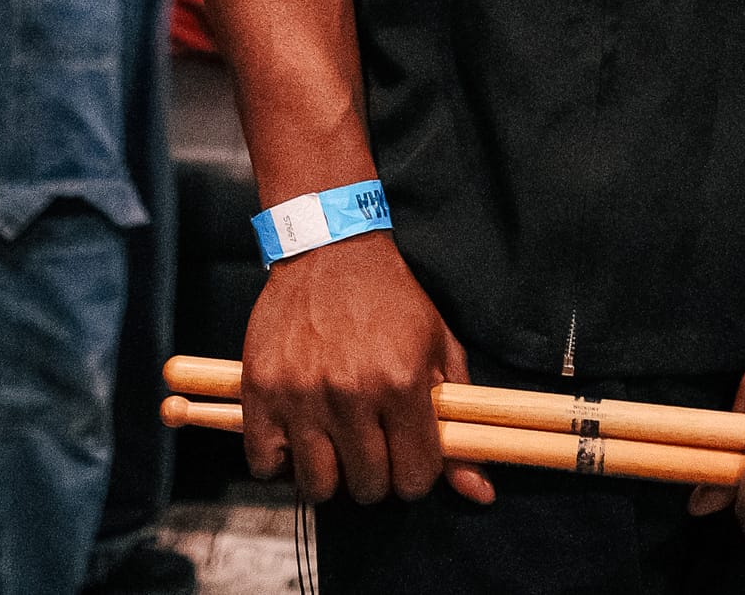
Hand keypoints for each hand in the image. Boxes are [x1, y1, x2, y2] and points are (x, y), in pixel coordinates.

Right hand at [239, 231, 493, 508]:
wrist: (331, 249)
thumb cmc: (390, 299)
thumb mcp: (437, 347)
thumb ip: (459, 423)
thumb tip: (482, 494)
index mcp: (401, 381)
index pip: (414, 478)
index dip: (415, 474)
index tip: (407, 455)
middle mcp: (351, 392)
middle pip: (367, 488)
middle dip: (375, 474)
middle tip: (371, 443)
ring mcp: (302, 394)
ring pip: (318, 487)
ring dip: (330, 473)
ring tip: (335, 441)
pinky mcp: (262, 390)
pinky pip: (265, 465)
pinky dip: (280, 461)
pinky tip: (298, 433)